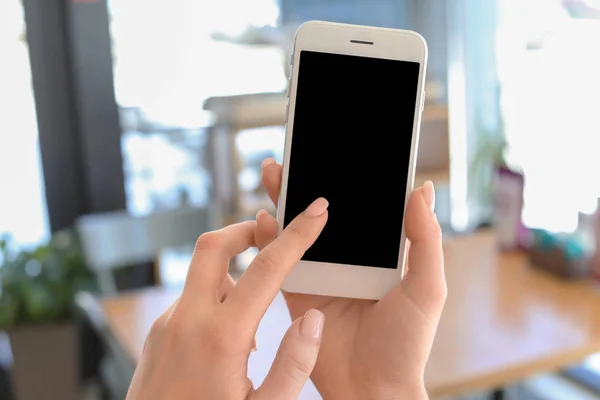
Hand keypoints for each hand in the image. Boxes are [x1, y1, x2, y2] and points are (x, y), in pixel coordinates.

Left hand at [126, 198, 330, 399]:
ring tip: (255, 318)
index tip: (315, 210)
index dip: (297, 235)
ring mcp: (166, 326)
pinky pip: (190, 302)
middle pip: (212, 246)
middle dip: (244, 230)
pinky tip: (229, 343)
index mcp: (222, 337)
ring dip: (231, 276)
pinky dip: (215, 302)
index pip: (267, 269)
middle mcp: (187, 321)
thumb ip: (294, 364)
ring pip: (202, 277)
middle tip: (269, 234)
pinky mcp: (156, 336)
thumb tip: (311, 318)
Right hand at [261, 159, 446, 399]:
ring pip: (295, 232)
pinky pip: (278, 263)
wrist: (372, 390)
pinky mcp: (297, 294)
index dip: (343, 180)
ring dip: (281, 204)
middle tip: (289, 159)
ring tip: (272, 177)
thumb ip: (424, 240)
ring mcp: (319, 275)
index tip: (331, 152)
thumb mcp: (426, 288)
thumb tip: (422, 189)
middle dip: (303, 184)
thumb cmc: (407, 344)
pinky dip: (267, 240)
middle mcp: (345, 258)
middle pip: (320, 214)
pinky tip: (261, 220)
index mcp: (376, 252)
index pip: (358, 208)